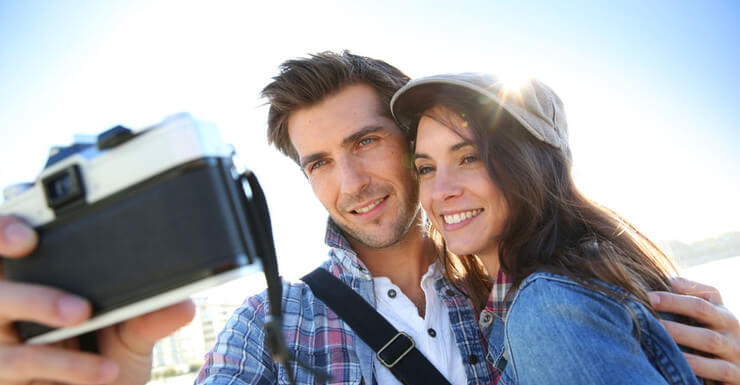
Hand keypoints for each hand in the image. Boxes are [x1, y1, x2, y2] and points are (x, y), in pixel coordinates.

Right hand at [0, 215, 195, 384]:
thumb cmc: (107, 359)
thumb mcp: (134, 334)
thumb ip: (150, 315)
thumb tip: (183, 304)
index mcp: (41, 278)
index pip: (12, 239)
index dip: (7, 226)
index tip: (28, 225)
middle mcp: (11, 301)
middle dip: (1, 242)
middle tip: (29, 243)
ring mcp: (1, 337)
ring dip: (38, 301)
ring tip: (80, 312)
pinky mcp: (4, 373)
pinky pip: (22, 361)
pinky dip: (66, 363)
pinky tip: (105, 369)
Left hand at [650, 277, 739, 383]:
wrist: (737, 369)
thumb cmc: (710, 341)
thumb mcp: (706, 321)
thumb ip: (689, 302)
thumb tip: (669, 281)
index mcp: (721, 311)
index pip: (704, 294)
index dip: (680, 289)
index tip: (651, 292)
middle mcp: (731, 327)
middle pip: (703, 310)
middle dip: (675, 304)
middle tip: (648, 303)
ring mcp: (735, 350)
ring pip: (709, 339)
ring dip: (681, 333)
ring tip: (657, 330)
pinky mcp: (736, 374)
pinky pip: (718, 369)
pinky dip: (696, 364)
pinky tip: (677, 360)